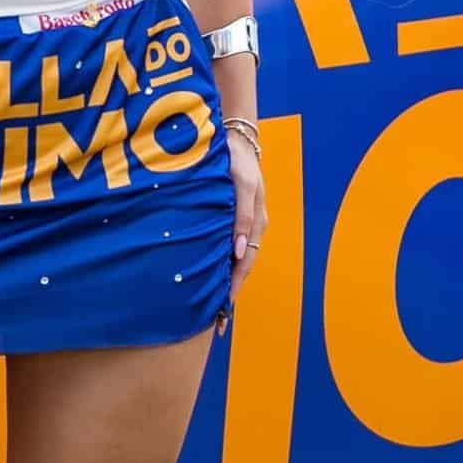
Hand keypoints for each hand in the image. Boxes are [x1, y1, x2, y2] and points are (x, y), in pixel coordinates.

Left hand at [217, 128, 267, 333]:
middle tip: (214, 323)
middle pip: (239, 270)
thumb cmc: (238, 162)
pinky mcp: (232, 217)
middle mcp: (250, 229)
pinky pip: (226, 247)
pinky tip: (207, 274)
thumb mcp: (243, 186)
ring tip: (209, 306)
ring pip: (233, 261)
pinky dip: (219, 264)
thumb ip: (240, 217)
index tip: (222, 314)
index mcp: (255, 224)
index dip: (233, 291)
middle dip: (228, 296)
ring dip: (223, 282)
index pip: (244, 266)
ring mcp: (241, 224)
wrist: (236, 139)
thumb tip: (238, 251)